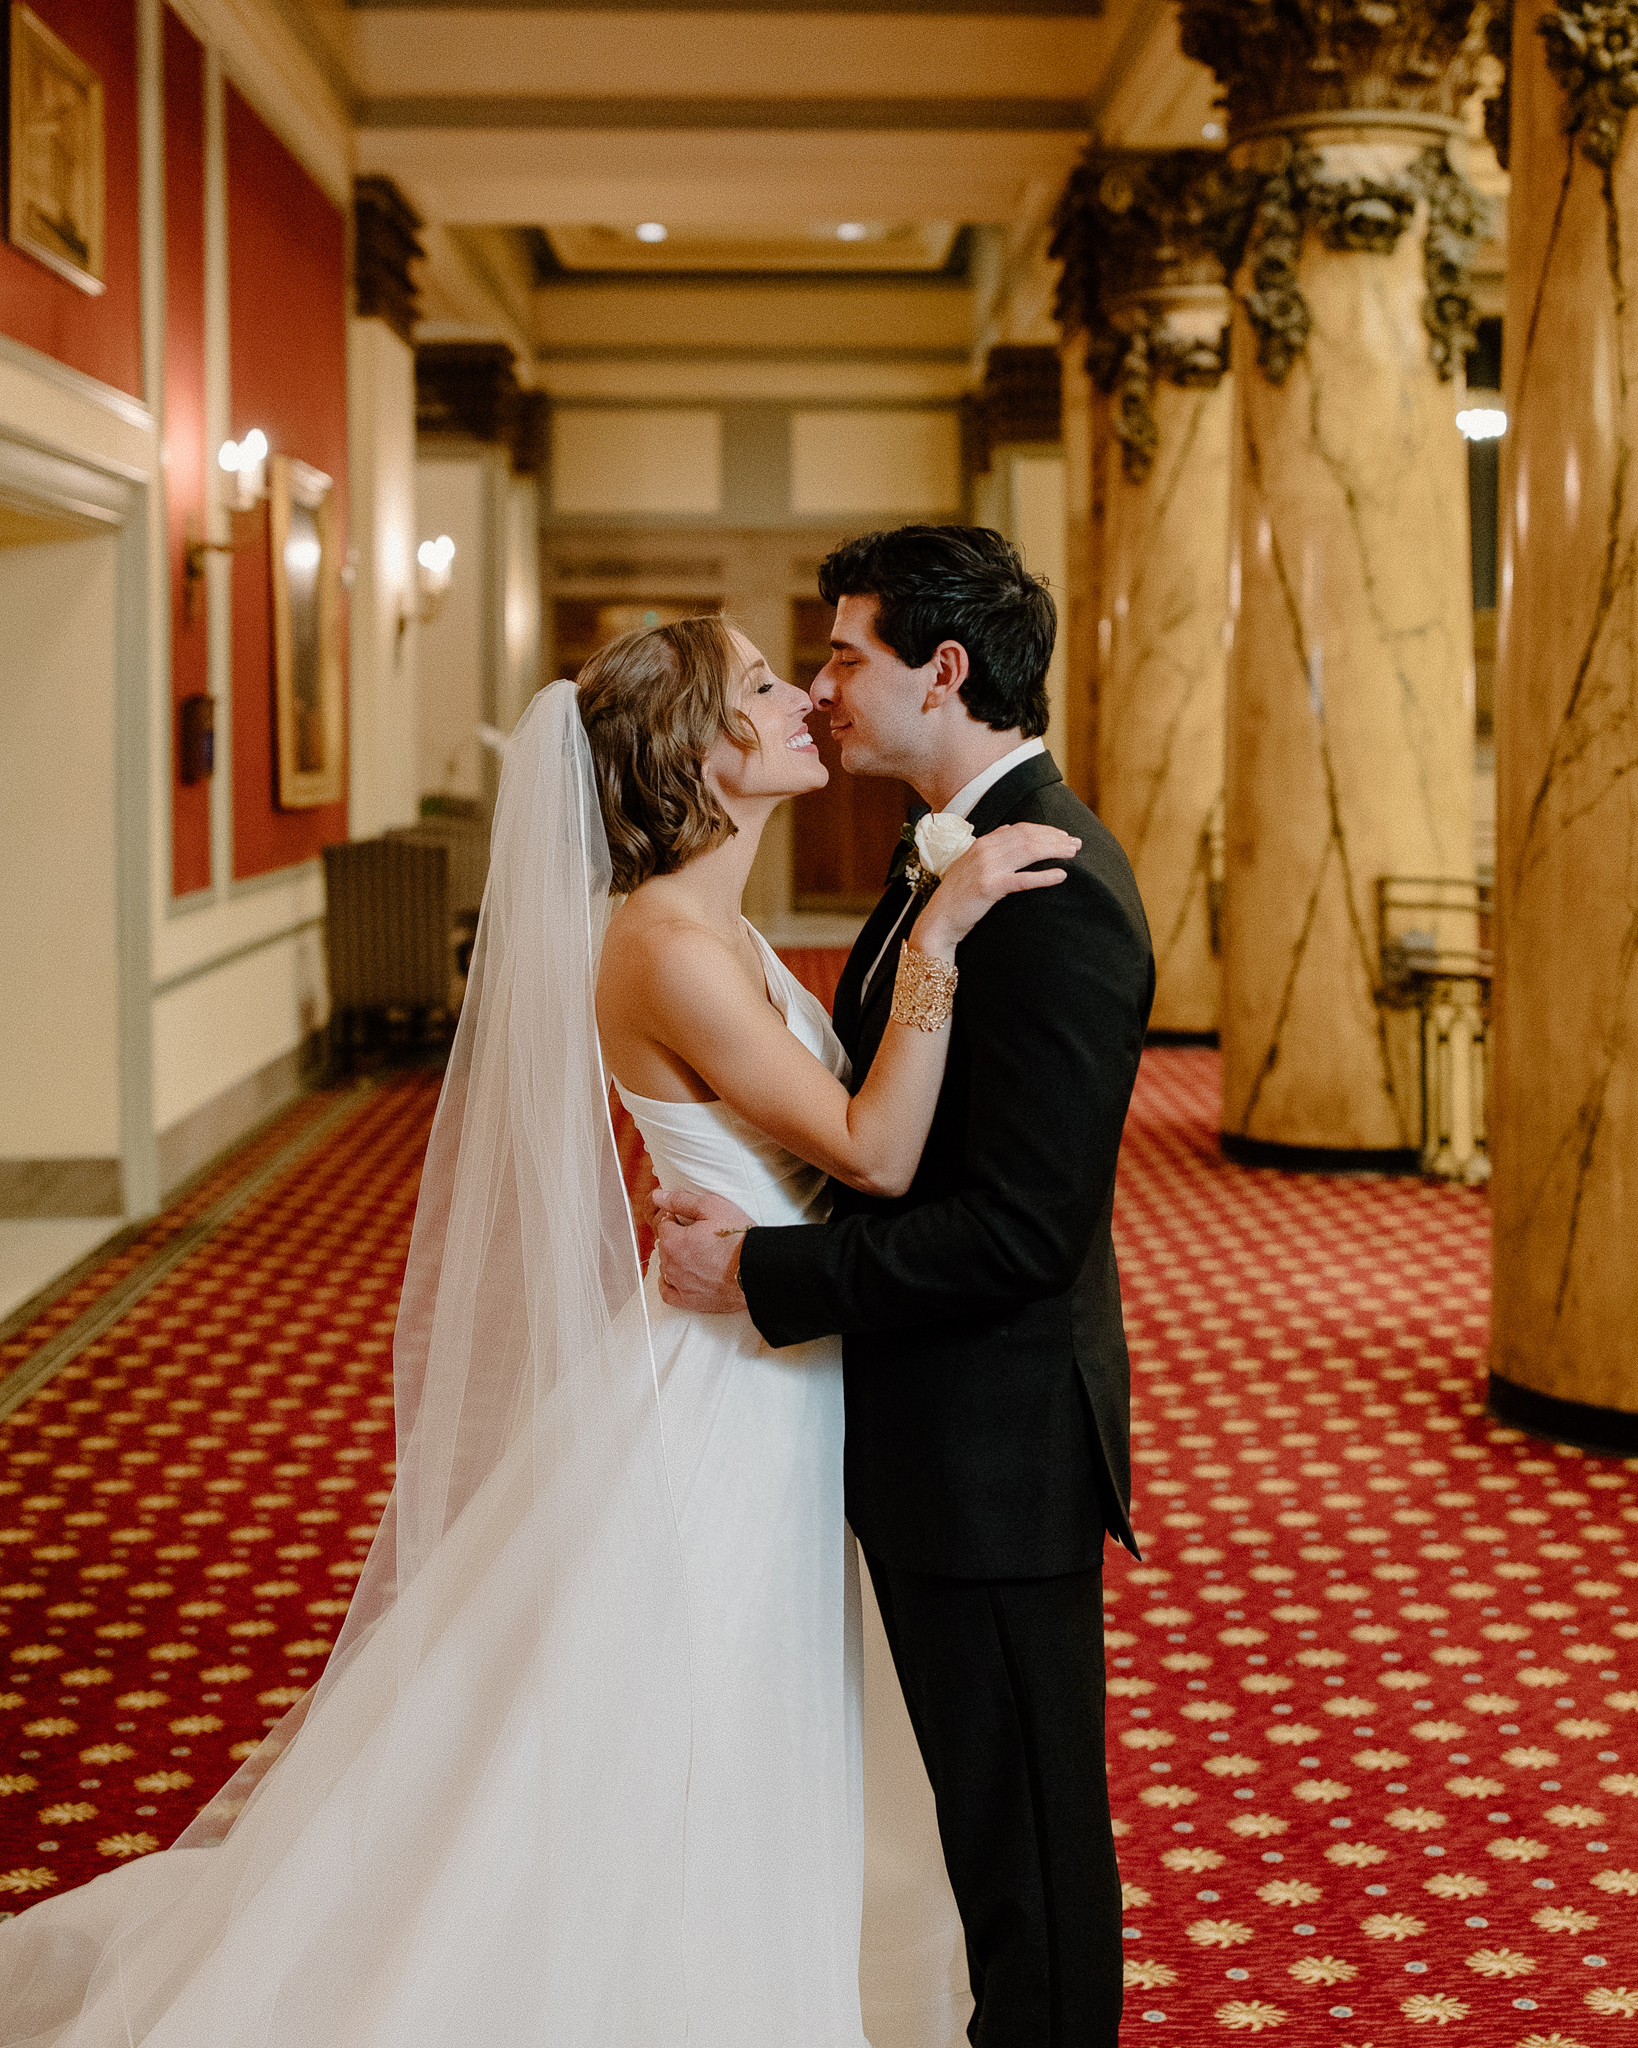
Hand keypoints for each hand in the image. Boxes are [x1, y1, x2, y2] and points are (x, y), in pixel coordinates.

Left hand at [652, 1188, 754, 1312]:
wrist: (759, 1270)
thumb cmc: (739, 1239)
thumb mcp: (712, 1207)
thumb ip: (680, 1200)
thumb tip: (657, 1196)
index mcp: (673, 1241)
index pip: (664, 1224)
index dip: (678, 1218)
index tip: (694, 1220)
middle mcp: (671, 1265)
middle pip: (665, 1246)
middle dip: (677, 1238)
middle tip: (701, 1236)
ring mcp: (679, 1285)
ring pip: (666, 1266)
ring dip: (676, 1258)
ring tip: (700, 1254)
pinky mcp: (690, 1301)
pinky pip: (668, 1292)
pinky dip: (670, 1283)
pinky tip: (680, 1276)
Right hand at [912, 822, 1079, 953]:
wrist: (939, 920)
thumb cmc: (957, 897)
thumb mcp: (970, 864)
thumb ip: (989, 846)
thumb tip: (1008, 830)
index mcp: (981, 843)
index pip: (1020, 829)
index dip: (1044, 830)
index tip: (1063, 835)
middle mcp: (984, 851)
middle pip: (1028, 838)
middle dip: (1055, 838)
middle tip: (1076, 843)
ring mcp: (986, 868)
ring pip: (1028, 852)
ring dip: (1054, 851)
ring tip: (1072, 854)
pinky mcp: (989, 887)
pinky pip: (1022, 879)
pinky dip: (1044, 876)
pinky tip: (1060, 875)